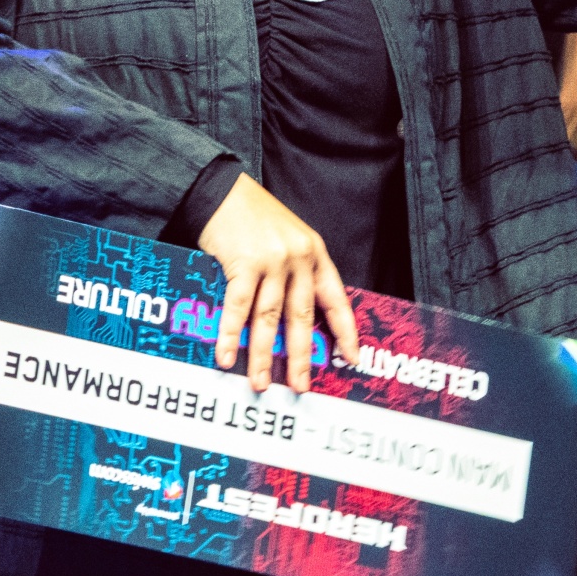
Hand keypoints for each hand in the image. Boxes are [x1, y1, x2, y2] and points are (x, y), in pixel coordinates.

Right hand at [196, 174, 359, 391]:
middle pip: (302, 317)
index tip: (352, 358)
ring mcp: (272, 261)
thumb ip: (295, 273)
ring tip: (259, 382)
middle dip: (300, 356)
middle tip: (300, 386)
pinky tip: (227, 355)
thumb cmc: (254, 216)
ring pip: (269, 318)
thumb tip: (291, 322)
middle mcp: (298, 259)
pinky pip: (238, 307)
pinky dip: (230, 335)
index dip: (346, 331)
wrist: (224, 190)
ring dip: (262, 355)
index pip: (336, 299)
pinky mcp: (244, 262)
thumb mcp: (288, 239)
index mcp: (315, 255)